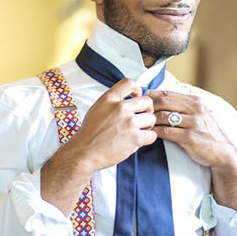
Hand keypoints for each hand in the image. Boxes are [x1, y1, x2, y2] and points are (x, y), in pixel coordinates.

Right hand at [41, 78, 157, 214]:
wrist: (84, 152)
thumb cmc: (89, 134)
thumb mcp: (97, 109)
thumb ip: (111, 102)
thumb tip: (126, 100)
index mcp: (109, 99)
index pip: (129, 83)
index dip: (137, 89)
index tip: (137, 96)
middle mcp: (120, 108)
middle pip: (147, 101)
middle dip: (147, 109)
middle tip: (142, 117)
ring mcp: (128, 123)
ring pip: (151, 118)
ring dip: (148, 125)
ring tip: (140, 130)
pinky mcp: (135, 138)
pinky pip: (152, 135)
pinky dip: (148, 138)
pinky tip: (140, 140)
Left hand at [147, 90, 236, 209]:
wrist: (222, 152)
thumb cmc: (205, 134)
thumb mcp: (198, 115)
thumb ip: (182, 107)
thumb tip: (159, 99)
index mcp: (195, 101)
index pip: (168, 93)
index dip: (151, 96)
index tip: (141, 101)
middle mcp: (195, 109)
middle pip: (164, 102)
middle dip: (148, 106)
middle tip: (137, 113)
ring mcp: (193, 122)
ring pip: (164, 116)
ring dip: (150, 120)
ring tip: (141, 124)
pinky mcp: (190, 137)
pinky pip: (167, 131)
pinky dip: (156, 132)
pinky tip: (150, 134)